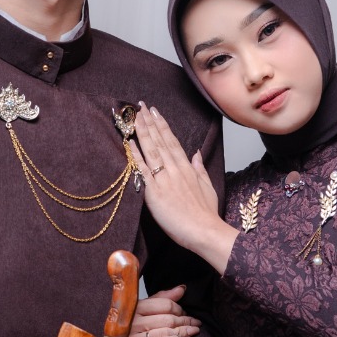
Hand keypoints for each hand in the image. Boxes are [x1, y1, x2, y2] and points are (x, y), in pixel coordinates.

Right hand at [127, 285, 200, 336]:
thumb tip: (182, 289)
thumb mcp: (141, 306)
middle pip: (169, 319)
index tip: (185, 312)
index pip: (165, 305)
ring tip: (194, 330)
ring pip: (167, 331)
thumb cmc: (129, 323)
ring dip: (184, 331)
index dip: (179, 308)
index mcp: (135, 307)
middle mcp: (134, 321)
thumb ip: (161, 298)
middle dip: (185, 320)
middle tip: (195, 322)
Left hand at [129, 105, 238, 273]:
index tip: (155, 112)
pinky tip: (128, 143)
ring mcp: (164, 179)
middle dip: (149, 122)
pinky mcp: (154, 192)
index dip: (162, 125)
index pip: (172, 141)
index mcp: (187, 168)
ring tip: (134, 117)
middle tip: (140, 106)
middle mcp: (175, 169)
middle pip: (160, 141)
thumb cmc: (206, 214)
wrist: (204, 230)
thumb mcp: (207, 187)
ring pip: (151, 150)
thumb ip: (199, 169)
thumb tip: (196, 154)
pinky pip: (143, 170)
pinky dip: (135, 155)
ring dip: (142, 132)